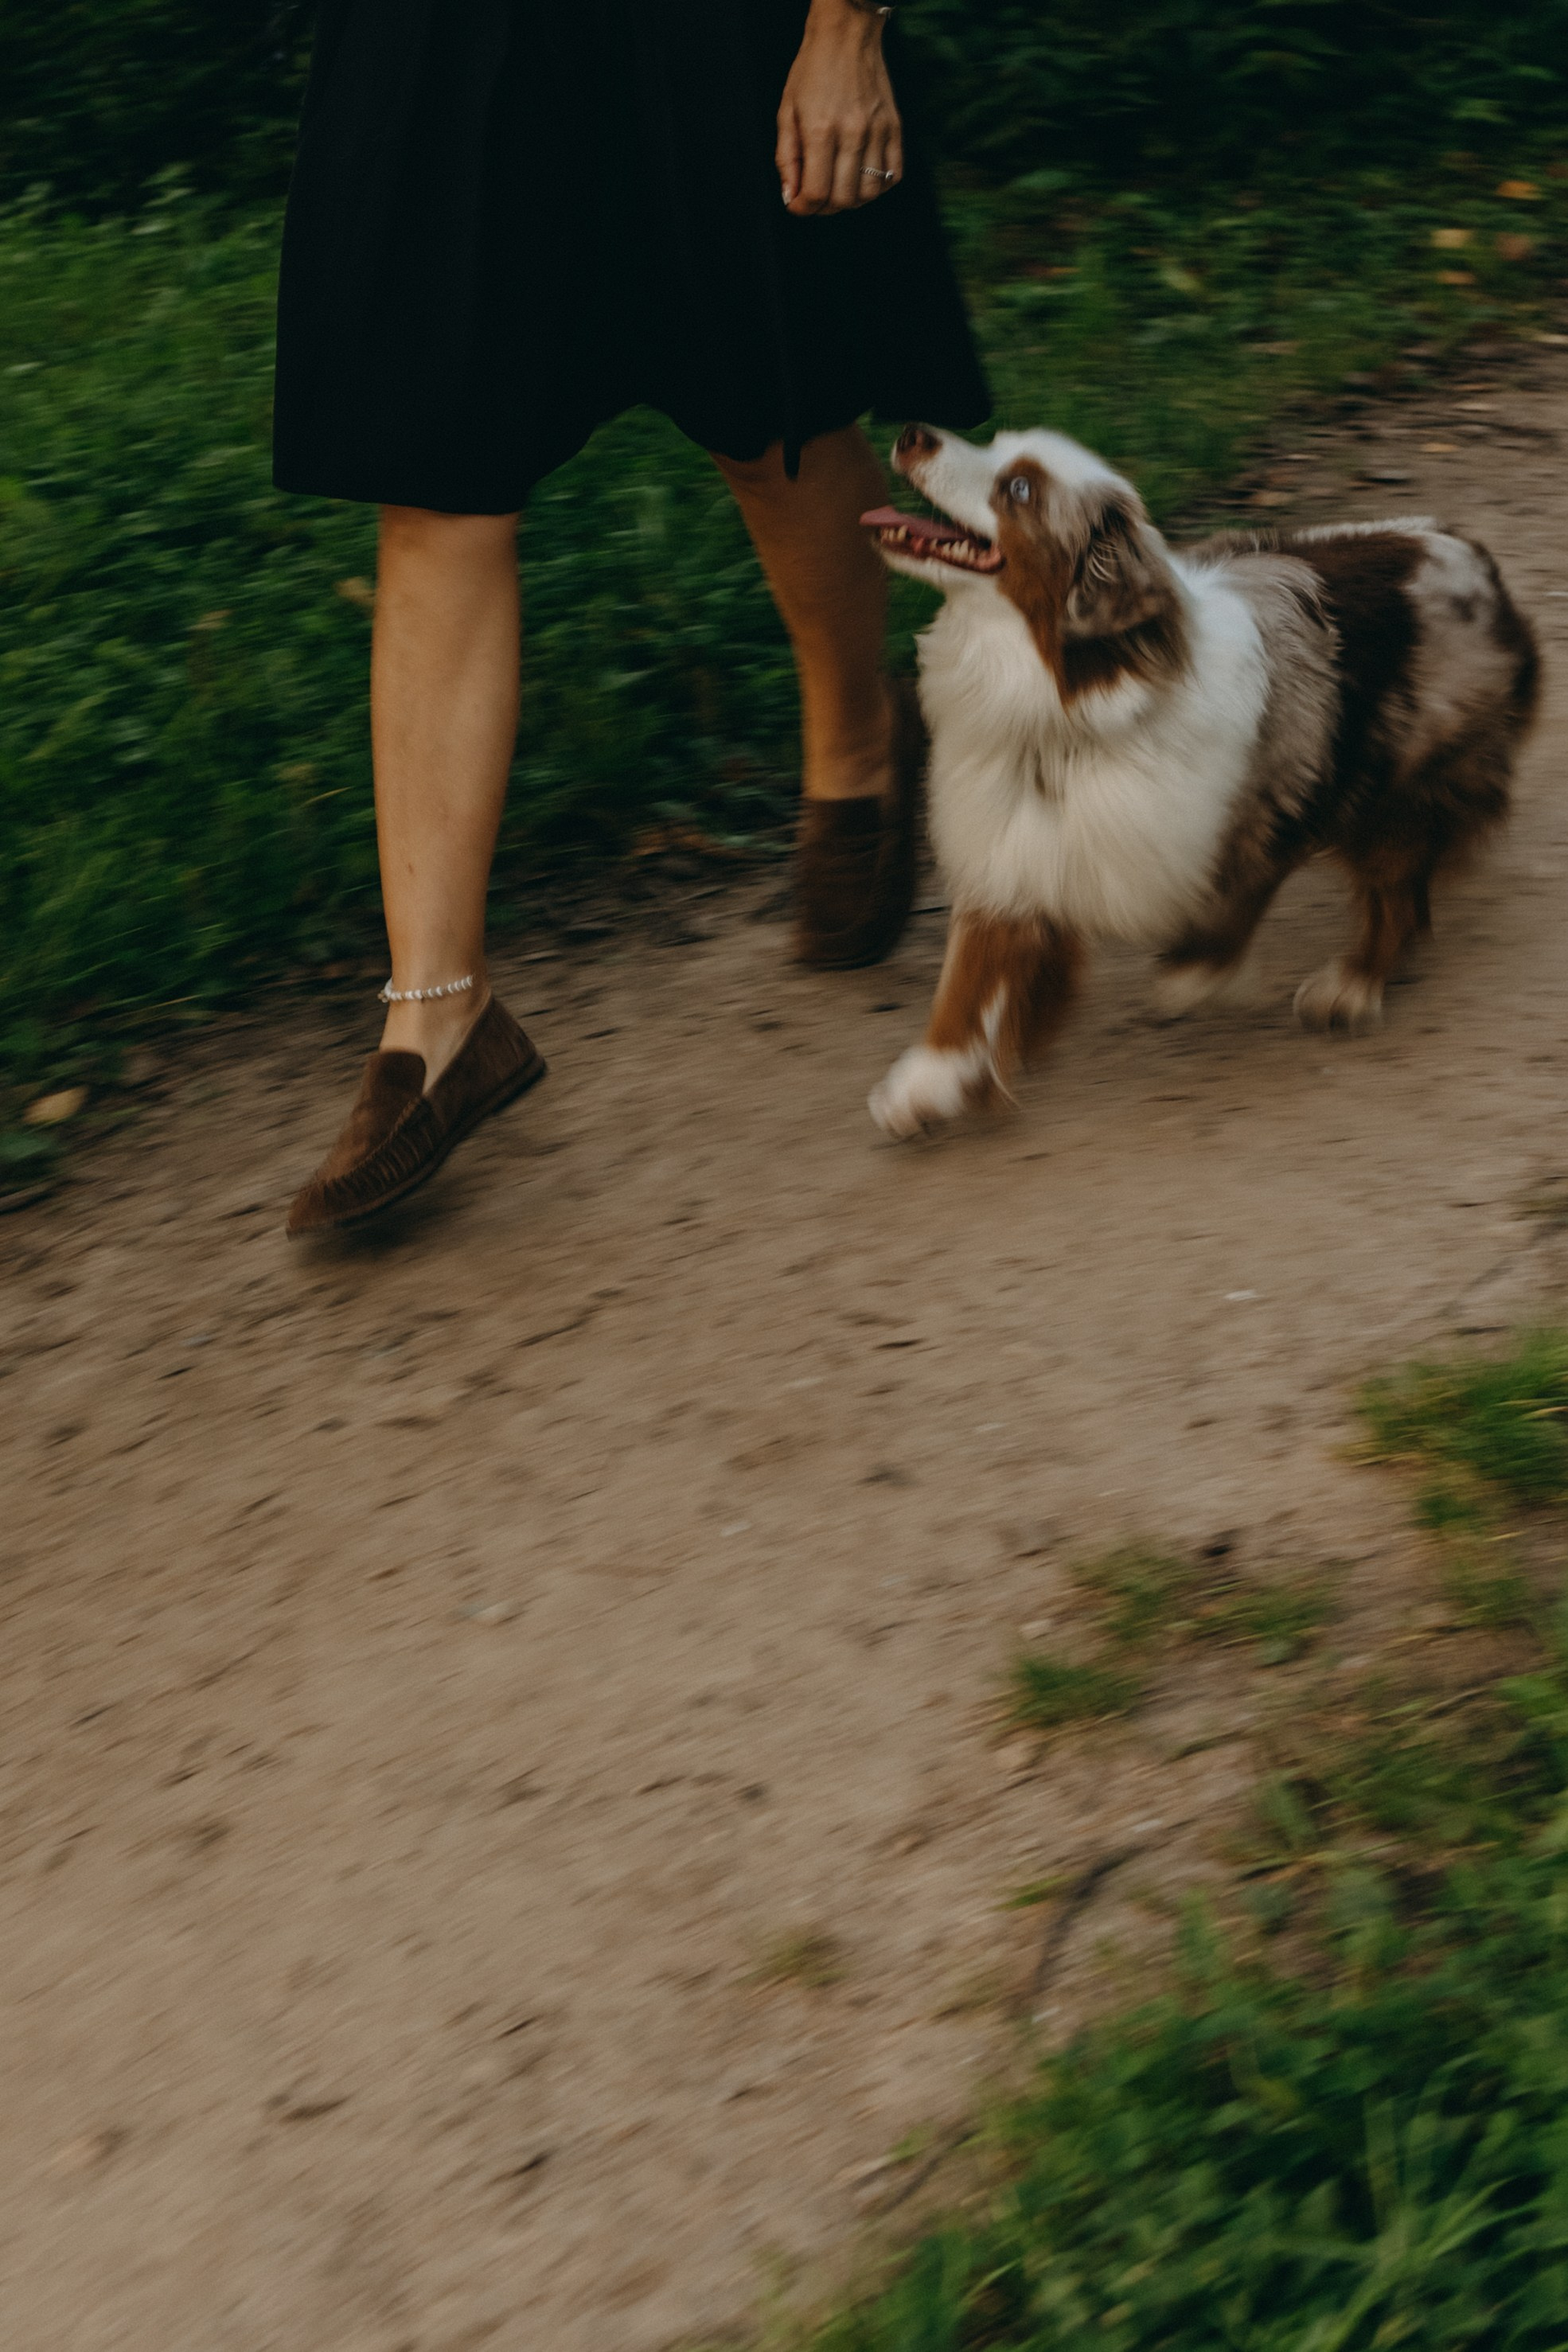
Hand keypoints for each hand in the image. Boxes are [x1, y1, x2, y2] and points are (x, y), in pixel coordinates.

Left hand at [777, 1, 903, 217]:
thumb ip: (786, 158)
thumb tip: (791, 197)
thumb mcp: (786, 111)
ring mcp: (877, 131)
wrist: (846, 34)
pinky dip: (878, 186)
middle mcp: (852, 133)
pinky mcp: (894, 127)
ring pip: (869, 194)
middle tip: (817, 195)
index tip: (798, 203)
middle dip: (825, 207)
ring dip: (852, 199)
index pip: (816, 193)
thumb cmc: (812, 71)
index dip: (804, 208)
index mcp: (820, 130)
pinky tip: (862, 175)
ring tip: (839, 185)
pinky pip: (894, 175)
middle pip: (843, 199)